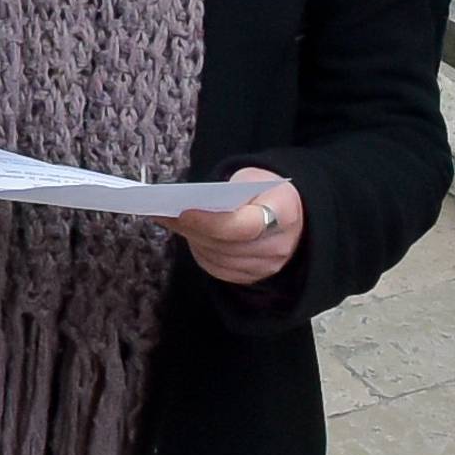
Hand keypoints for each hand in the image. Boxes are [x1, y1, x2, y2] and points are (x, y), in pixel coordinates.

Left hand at [174, 169, 303, 286]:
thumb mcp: (255, 178)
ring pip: (217, 257)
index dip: (209, 222)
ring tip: (170, 219)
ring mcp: (265, 266)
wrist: (291, 214)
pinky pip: (217, 267)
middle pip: (225, 244)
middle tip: (163, 212)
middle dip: (192, 228)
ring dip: (192, 238)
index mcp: (284, 214)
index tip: (183, 212)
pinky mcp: (251, 276)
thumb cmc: (267, 191)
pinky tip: (188, 233)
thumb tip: (190, 203)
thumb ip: (228, 189)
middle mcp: (277, 246)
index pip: (243, 226)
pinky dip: (199, 249)